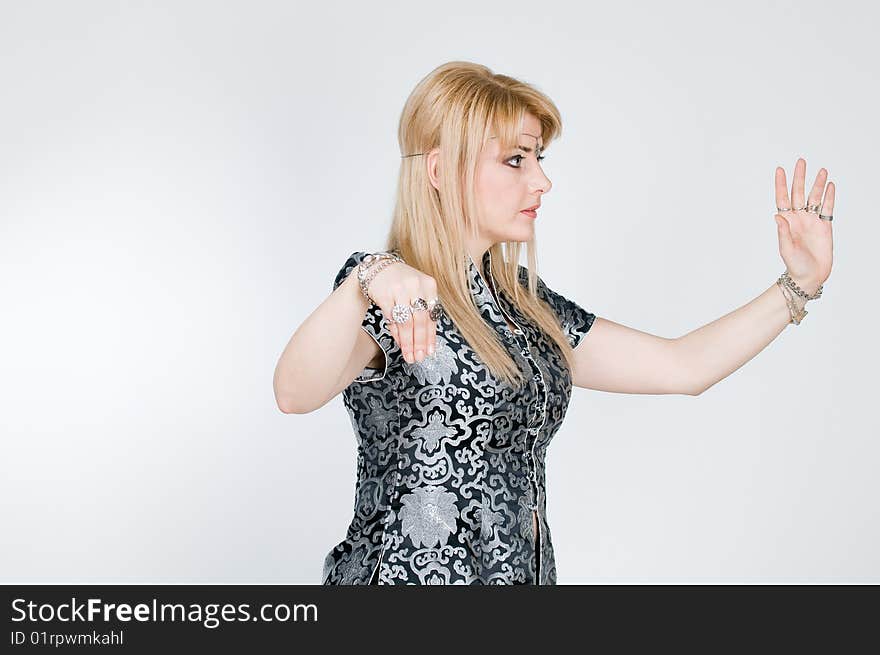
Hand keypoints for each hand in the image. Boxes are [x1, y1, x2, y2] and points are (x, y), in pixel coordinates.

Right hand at [364, 260, 437, 363]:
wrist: (377, 269)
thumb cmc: (401, 283)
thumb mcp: (417, 291)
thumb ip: (423, 312)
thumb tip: (426, 342)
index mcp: (429, 284)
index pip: (432, 315)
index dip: (431, 336)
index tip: (429, 352)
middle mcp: (416, 285)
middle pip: (420, 320)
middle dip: (419, 342)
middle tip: (418, 357)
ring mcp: (399, 289)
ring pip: (406, 322)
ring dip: (408, 342)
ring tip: (409, 356)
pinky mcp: (384, 294)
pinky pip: (392, 319)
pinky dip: (396, 333)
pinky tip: (399, 343)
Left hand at [773, 157, 834, 294]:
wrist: (810, 276)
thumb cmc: (795, 264)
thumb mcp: (786, 248)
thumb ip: (783, 232)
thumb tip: (778, 215)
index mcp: (786, 221)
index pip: (782, 198)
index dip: (781, 184)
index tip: (780, 169)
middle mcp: (799, 218)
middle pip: (799, 193)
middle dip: (799, 177)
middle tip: (801, 161)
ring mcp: (812, 221)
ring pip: (815, 197)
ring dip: (817, 184)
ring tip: (821, 170)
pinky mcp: (825, 226)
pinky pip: (827, 207)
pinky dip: (829, 196)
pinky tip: (830, 185)